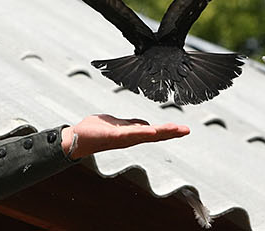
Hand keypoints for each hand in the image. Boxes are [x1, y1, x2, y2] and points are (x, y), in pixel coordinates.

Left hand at [61, 118, 187, 154]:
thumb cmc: (96, 130)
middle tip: (186, 130)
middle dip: (171, 133)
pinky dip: (142, 132)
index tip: (184, 129)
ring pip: (146, 135)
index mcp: (132, 134)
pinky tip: (151, 130)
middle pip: (155, 135)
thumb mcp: (117, 125)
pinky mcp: (113, 136)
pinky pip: (130, 134)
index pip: (154, 132)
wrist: (78, 138)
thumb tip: (146, 125)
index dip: (169, 131)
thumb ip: (131, 125)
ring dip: (161, 132)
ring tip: (175, 129)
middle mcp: (130, 139)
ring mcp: (123, 139)